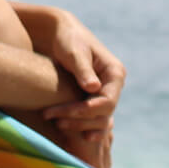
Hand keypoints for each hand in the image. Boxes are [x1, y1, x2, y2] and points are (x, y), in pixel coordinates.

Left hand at [23, 6, 124, 167]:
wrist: (61, 34)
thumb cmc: (68, 39)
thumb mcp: (74, 52)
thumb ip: (83, 70)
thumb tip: (94, 88)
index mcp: (115, 73)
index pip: (107, 102)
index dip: (86, 111)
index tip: (63, 114)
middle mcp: (113, 86)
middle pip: (103, 115)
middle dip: (79, 120)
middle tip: (54, 119)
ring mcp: (105, 93)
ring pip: (99, 121)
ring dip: (79, 126)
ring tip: (56, 123)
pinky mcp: (93, 99)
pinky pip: (93, 120)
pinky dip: (82, 127)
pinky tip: (67, 132)